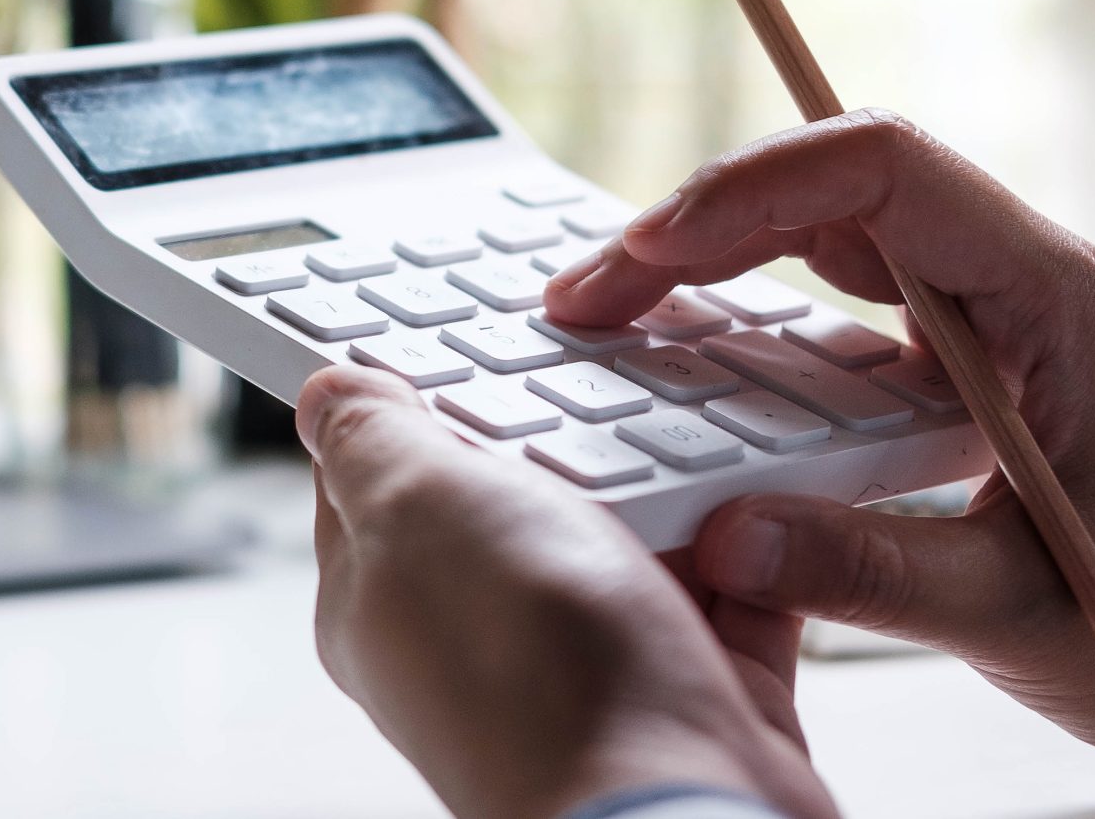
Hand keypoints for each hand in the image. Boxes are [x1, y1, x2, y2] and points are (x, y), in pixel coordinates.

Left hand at [300, 365, 838, 818]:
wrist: (674, 814)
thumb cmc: (532, 680)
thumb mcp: (415, 507)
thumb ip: (371, 441)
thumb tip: (327, 394)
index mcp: (386, 593)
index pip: (386, 463)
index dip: (424, 387)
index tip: (470, 324)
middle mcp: (483, 631)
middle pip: (524, 481)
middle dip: (569, 420)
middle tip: (605, 362)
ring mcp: (590, 659)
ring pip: (639, 524)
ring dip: (674, 473)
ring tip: (695, 427)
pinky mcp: (694, 682)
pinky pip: (731, 581)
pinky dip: (753, 540)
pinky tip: (767, 498)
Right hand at [546, 111, 1094, 760]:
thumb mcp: (1014, 610)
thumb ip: (871, 571)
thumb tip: (726, 540)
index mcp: (1052, 295)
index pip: (888, 167)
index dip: (757, 184)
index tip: (650, 247)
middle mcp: (1015, 277)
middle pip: (835, 185)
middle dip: (699, 222)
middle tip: (584, 296)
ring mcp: (985, 311)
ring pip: (827, 230)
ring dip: (713, 255)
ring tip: (603, 314)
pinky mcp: (956, 357)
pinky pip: (839, 297)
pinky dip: (750, 307)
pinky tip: (678, 353)